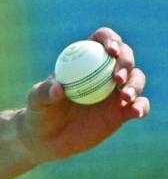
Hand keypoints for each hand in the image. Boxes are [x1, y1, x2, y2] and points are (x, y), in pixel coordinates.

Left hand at [17, 26, 148, 163]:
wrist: (49, 138)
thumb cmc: (40, 112)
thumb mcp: (36, 100)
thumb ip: (44, 92)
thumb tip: (58, 88)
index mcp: (83, 60)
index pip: (101, 40)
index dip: (110, 39)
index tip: (110, 50)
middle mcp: (103, 72)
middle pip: (124, 56)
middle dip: (126, 62)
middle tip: (117, 78)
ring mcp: (114, 91)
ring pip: (136, 78)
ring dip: (136, 84)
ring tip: (124, 97)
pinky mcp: (122, 112)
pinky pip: (139, 105)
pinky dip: (141, 106)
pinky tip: (135, 112)